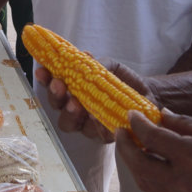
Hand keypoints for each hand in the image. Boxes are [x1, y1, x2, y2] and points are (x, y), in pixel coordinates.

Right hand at [35, 60, 150, 143]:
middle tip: (59, 86)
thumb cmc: (123, 80)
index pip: (53, 86)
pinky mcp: (105, 135)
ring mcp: (89, 124)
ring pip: (69, 123)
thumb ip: (96, 63)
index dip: (45, 79)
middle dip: (55, 96)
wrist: (149, 94)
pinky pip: (96, 133)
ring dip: (69, 113)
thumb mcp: (109, 66)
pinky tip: (98, 118)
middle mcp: (76, 109)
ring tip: (75, 104)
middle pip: (56, 107)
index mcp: (73, 91)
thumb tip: (85, 56)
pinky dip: (95, 125)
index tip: (42, 70)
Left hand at [117, 110, 191, 191]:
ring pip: (147, 183)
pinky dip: (152, 174)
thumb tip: (156, 114)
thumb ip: (181, 123)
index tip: (131, 115)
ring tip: (133, 145)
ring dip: (135, 164)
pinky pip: (163, 190)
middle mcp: (187, 181)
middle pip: (141, 167)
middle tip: (122, 132)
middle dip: (125, 148)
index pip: (152, 139)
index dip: (136, 125)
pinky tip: (154, 160)